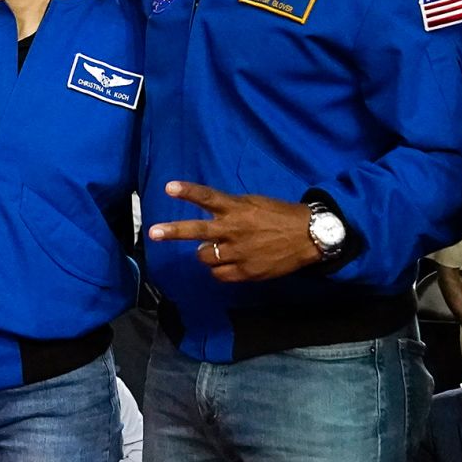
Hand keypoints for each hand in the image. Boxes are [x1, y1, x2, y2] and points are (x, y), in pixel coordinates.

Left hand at [147, 181, 320, 281]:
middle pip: (197, 230)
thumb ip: (231, 209)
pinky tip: (227, 263)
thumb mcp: (254, 203)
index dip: (188, 192)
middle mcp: (234, 229)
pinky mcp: (246, 271)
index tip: (168, 187)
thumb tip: (211, 216)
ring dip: (206, 253)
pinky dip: (219, 269)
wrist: (308, 236)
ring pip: (205, 257)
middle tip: (153, 232)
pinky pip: (219, 274)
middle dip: (173, 231)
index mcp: (237, 208)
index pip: (208, 197)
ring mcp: (239, 252)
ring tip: (216, 249)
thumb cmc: (279, 215)